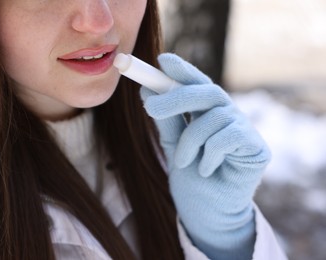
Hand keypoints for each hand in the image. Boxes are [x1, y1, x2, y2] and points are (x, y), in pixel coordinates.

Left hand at [140, 53, 270, 259]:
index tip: (162, 60)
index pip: (196, 84)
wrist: (207, 213)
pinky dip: (209, 154)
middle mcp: (227, 115)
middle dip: (175, 98)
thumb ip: (166, 120)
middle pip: (206, 92)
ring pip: (212, 117)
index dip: (182, 70)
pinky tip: (206, 170)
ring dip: (190, 141)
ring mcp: (243, 129)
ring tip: (182, 162)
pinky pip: (228, 137)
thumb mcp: (173, 144)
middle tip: (149, 108)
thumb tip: (148, 90)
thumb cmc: (191, 177)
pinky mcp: (257, 147)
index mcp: (207, 112)